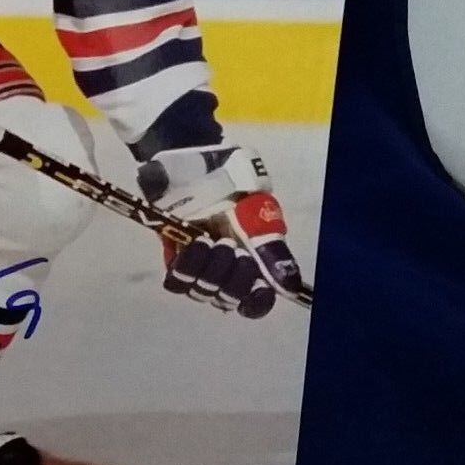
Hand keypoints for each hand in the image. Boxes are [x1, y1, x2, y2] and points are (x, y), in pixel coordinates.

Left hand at [136, 145, 303, 318]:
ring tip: (209, 240)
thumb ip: (271, 248)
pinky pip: (176, 281)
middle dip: (232, 277)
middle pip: (229, 299)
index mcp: (254, 262)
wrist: (191, 162)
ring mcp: (198, 267)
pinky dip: (186, 265)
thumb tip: (290, 286)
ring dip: (208, 269)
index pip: (256, 302)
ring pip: (203, 292)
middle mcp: (225, 271)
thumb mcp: (258, 211)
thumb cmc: (230, 181)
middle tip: (231, 246)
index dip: (257, 302)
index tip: (258, 287)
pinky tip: (193, 242)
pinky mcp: (174, 258)